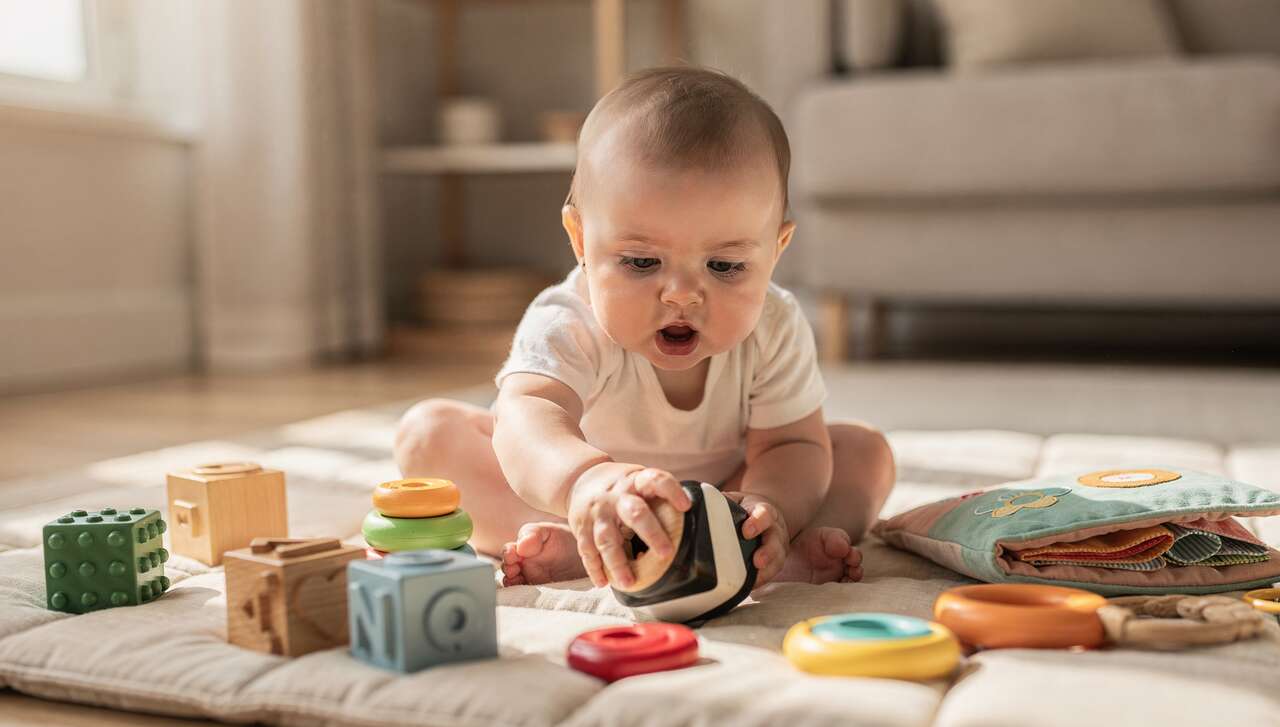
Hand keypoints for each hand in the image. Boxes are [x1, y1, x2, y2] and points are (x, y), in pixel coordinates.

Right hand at [567, 464, 691, 587]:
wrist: (581, 478)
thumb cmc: (623, 487)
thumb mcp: (640, 482)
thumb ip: (659, 497)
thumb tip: (698, 517)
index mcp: (636, 482)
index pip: (656, 480)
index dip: (672, 491)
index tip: (686, 506)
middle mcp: (616, 496)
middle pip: (635, 513)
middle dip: (651, 534)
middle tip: (666, 553)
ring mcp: (598, 513)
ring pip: (607, 539)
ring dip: (617, 562)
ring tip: (629, 583)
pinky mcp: (582, 527)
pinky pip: (587, 550)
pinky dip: (594, 568)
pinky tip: (603, 582)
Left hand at [724, 491, 788, 587]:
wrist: (766, 514)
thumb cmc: (746, 508)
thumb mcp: (737, 500)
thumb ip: (723, 502)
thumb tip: (698, 506)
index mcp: (764, 511)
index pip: (765, 514)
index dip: (758, 523)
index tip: (747, 531)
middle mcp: (775, 529)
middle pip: (775, 540)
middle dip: (768, 552)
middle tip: (757, 561)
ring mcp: (778, 547)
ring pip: (778, 559)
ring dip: (767, 570)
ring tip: (754, 580)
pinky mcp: (776, 561)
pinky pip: (772, 572)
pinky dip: (762, 579)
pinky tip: (750, 585)